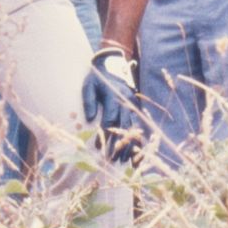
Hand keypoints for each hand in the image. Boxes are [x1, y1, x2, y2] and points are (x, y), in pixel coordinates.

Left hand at [80, 45, 139, 162]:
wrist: (110, 66)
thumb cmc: (96, 79)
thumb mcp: (88, 86)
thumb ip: (89, 101)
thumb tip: (91, 119)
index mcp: (114, 96)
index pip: (110, 119)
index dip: (104, 135)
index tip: (98, 148)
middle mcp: (127, 101)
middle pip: (124, 126)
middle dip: (119, 144)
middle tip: (112, 159)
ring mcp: (134, 105)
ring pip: (134, 128)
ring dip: (130, 145)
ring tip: (125, 161)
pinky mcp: (136, 108)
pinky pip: (139, 127)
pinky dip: (139, 140)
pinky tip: (136, 153)